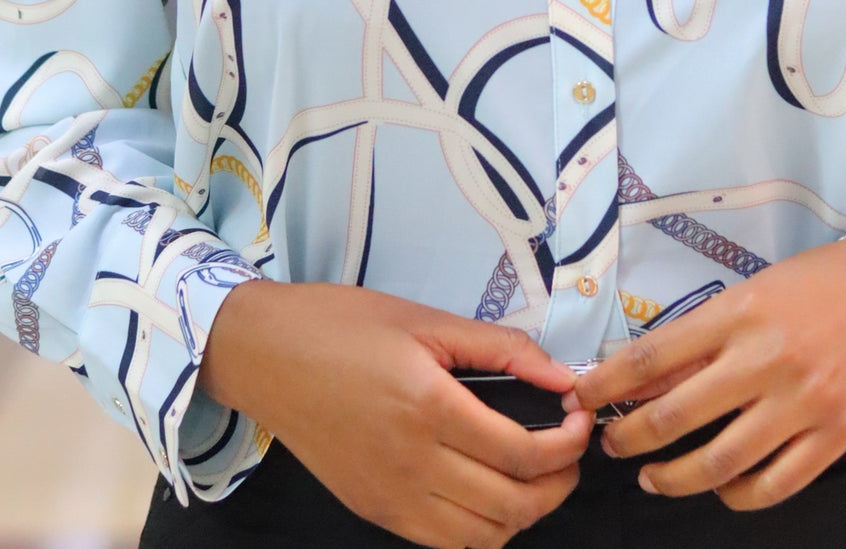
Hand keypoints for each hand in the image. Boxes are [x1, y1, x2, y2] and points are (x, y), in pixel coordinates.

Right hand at [201, 280, 594, 546]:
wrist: (266, 354)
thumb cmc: (340, 325)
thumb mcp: (424, 319)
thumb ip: (499, 349)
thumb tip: (559, 376)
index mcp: (427, 406)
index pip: (524, 453)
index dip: (569, 442)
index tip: (579, 417)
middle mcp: (411, 463)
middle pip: (514, 505)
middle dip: (560, 483)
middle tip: (569, 448)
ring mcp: (390, 497)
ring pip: (484, 537)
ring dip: (525, 512)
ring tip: (535, 472)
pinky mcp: (375, 510)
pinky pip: (445, 543)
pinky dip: (481, 528)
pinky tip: (488, 491)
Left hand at [563, 237, 845, 509]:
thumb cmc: (817, 283)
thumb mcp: (752, 291)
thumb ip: (703, 336)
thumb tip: (645, 376)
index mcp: (738, 314)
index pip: (653, 357)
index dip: (607, 384)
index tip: (581, 397)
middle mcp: (765, 360)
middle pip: (675, 416)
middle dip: (628, 437)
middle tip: (610, 444)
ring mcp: (802, 404)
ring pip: (719, 462)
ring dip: (674, 478)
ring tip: (653, 478)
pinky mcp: (834, 437)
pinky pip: (773, 485)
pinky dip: (736, 495)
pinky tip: (720, 487)